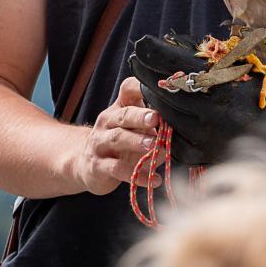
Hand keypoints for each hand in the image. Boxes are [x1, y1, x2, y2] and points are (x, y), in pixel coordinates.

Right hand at [72, 77, 161, 194]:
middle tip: (156, 119)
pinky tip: (154, 179)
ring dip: (137, 142)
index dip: (140, 87)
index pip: (128, 90)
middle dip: (140, 116)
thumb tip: (179, 134)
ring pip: (118, 138)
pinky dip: (137, 175)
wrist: (86, 165)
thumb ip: (153, 129)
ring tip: (154, 146)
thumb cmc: (120, 143)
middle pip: (124, 115)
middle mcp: (107, 122)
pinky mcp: (98, 166)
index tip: (158, 89)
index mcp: (119, 108)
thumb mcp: (134, 130)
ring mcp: (100, 143)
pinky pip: (117, 169)